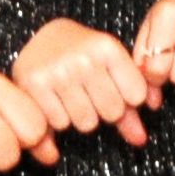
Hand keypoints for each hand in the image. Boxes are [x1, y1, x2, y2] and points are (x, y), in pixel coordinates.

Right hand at [12, 17, 154, 146]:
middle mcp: (84, 58)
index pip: (137, 96)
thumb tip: (140, 139)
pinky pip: (60, 123)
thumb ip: (129, 102)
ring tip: (71, 94)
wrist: (41, 36)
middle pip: (112, 112)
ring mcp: (58, 71)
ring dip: (80, 116)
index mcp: (108, 47)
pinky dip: (58, 118)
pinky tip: (54, 99)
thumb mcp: (111, 66)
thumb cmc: (81, 52)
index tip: (113, 84)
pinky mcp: (35, 84)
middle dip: (104, 109)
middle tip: (89, 90)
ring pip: (86, 122)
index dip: (126, 97)